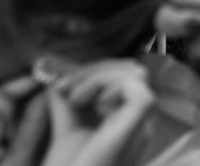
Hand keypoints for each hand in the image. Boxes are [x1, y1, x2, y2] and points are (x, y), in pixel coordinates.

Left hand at [39, 59, 154, 165]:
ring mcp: (143, 126)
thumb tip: (56, 73)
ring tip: (74, 96)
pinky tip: (89, 103)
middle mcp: (140, 125)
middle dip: (97, 69)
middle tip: (66, 87)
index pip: (125, 79)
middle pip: (134, 72)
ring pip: (137, 75)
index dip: (96, 72)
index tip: (62, 85)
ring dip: (100, 76)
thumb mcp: (65, 129)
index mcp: (126, 124)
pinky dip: (109, 85)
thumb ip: (65, 101)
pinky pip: (136, 87)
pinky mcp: (139, 125)